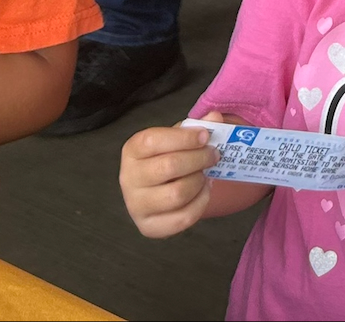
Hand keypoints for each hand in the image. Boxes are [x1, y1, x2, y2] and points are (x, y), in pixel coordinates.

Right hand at [120, 114, 223, 237]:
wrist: (155, 190)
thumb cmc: (165, 158)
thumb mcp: (176, 138)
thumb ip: (195, 127)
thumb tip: (216, 117)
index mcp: (132, 150)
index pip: (153, 141)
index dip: (184, 138)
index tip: (206, 136)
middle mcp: (128, 178)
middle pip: (169, 167)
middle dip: (199, 159)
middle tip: (214, 155)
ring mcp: (136, 205)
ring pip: (177, 194)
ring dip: (199, 182)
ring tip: (205, 174)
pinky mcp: (149, 227)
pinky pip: (182, 218)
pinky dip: (201, 203)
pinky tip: (203, 191)